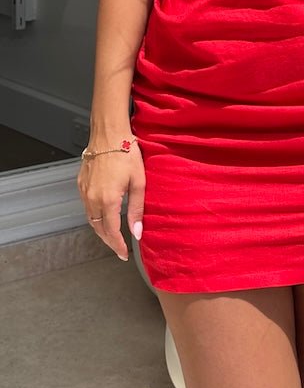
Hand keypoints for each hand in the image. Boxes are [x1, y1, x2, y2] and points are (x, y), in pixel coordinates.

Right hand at [78, 137, 145, 261]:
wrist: (108, 134)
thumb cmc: (126, 153)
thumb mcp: (138, 182)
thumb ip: (137, 209)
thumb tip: (137, 232)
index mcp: (107, 200)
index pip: (111, 231)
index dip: (118, 245)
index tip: (124, 254)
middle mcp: (92, 198)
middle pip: (98, 228)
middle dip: (109, 241)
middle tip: (119, 249)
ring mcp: (84, 191)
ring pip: (90, 219)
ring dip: (100, 229)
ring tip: (112, 236)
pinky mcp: (81, 183)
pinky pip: (86, 206)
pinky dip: (94, 216)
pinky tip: (103, 215)